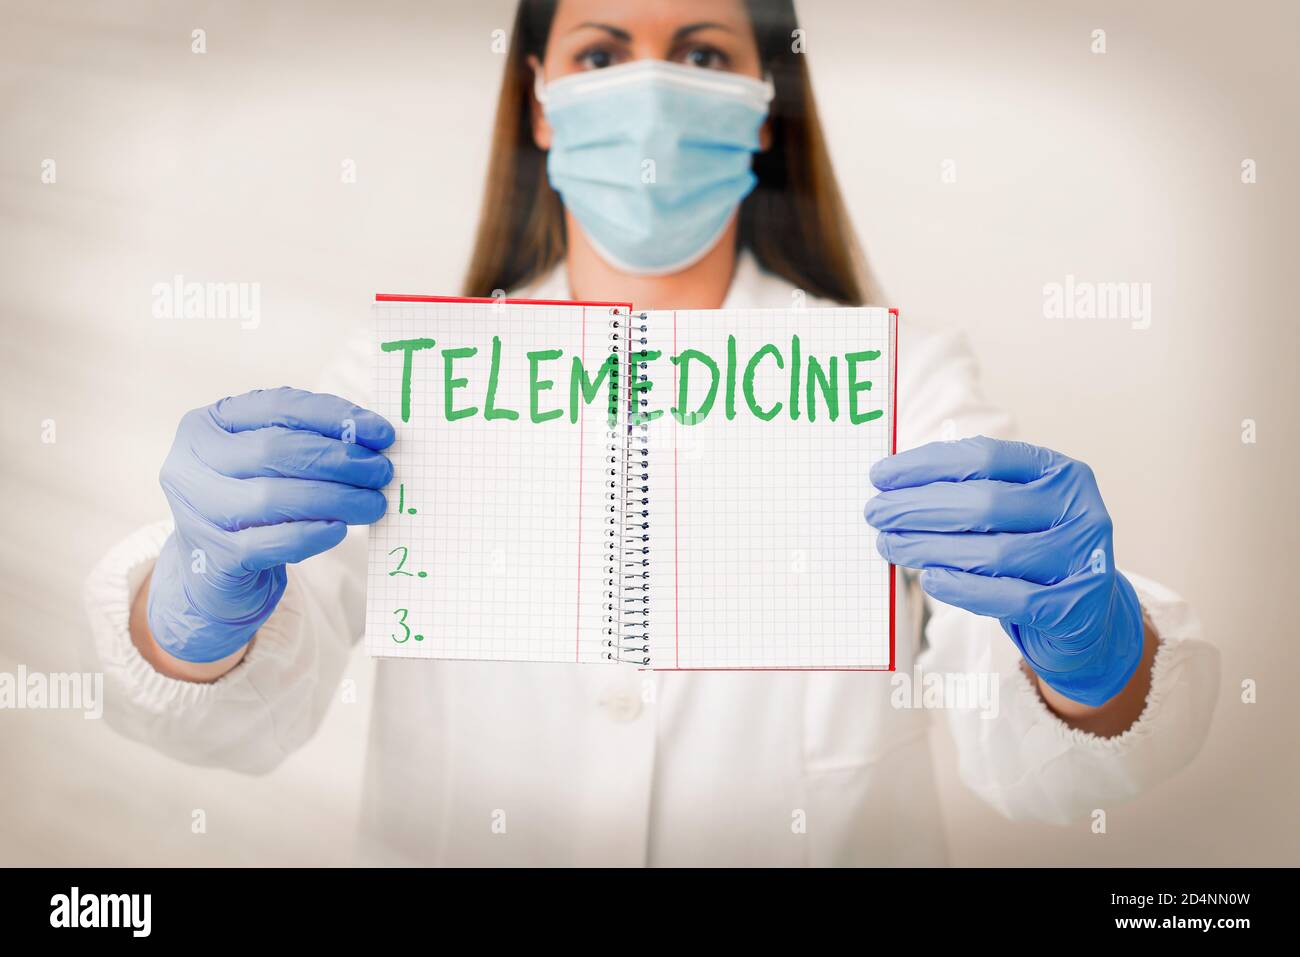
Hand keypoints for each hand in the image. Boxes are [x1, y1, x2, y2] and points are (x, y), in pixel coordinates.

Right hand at [148, 387, 394, 662]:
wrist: (213, 571)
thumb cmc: (251, 504)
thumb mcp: (268, 464)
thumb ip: (307, 442)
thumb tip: (372, 438)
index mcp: (206, 426)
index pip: (277, 406)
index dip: (334, 416)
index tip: (382, 433)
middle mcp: (190, 464)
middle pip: (275, 450)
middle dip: (339, 459)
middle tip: (381, 471)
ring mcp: (196, 513)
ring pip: (273, 497)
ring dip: (335, 498)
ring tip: (373, 504)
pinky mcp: (214, 558)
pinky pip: (270, 543)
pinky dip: (311, 535)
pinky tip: (339, 530)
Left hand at [864, 436, 1143, 705]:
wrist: (1088, 615)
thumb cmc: (1032, 552)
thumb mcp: (1012, 511)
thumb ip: (967, 492)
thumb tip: (893, 486)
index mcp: (1058, 471)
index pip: (985, 456)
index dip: (926, 465)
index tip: (880, 475)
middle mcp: (1077, 508)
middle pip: (984, 503)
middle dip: (918, 508)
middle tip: (876, 515)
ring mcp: (1081, 557)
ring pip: (991, 552)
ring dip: (929, 549)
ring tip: (891, 546)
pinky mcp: (1073, 606)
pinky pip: (1006, 597)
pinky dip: (962, 588)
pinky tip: (930, 579)